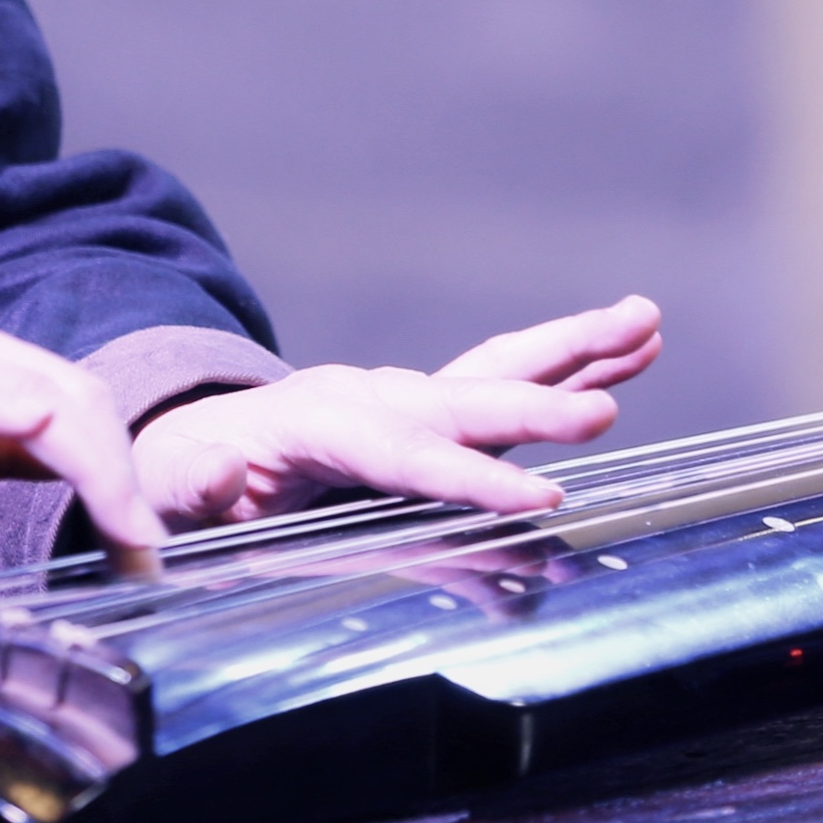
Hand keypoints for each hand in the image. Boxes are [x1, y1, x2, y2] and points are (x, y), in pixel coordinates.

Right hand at [0, 302, 162, 563]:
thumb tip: (53, 478)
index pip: (73, 401)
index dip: (122, 468)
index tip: (143, 545)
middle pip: (76, 394)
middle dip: (129, 476)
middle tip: (149, 554)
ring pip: (44, 393)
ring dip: (101, 467)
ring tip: (126, 540)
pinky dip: (25, 424)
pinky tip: (54, 459)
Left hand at [135, 293, 663, 527]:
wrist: (189, 443)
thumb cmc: (185, 480)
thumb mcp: (175, 489)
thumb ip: (200, 485)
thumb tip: (221, 472)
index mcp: (316, 425)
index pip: (404, 456)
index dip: (470, 477)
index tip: (538, 500)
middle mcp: (373, 396)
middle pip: (466, 400)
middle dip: (537, 407)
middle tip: (605, 414)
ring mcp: (406, 396)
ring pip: (500, 370)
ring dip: (576, 350)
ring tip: (647, 322)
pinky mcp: (430, 410)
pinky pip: (507, 382)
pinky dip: (572, 364)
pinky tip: (635, 349)